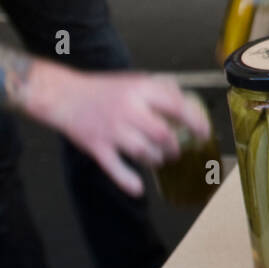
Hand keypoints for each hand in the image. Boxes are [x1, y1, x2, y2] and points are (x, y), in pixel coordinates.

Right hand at [33, 64, 210, 195]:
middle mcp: (128, 109)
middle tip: (174, 150)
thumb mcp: (135, 80)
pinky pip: (115, 167)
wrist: (65, 95)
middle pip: (161, 134)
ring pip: (143, 151)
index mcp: (141, 90)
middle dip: (172, 146)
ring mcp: (112, 129)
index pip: (176, 106)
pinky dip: (127, 180)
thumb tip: (187, 104)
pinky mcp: (97, 146)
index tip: (203, 133)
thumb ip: (161, 90)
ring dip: (155, 159)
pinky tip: (138, 188)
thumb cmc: (104, 89)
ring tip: (158, 159)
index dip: (194, 122)